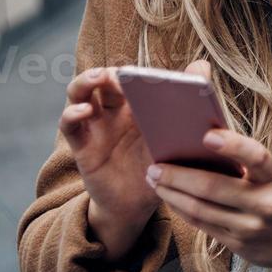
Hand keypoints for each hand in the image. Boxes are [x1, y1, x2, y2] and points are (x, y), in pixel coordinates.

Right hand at [61, 61, 209, 258]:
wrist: (138, 206)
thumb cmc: (162, 168)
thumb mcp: (179, 138)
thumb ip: (190, 104)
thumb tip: (202, 65)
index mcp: (140, 104)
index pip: (133, 77)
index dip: (135, 72)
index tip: (145, 72)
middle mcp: (116, 110)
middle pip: (105, 79)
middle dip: (111, 72)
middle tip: (122, 74)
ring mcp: (97, 125)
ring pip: (81, 93)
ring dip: (85, 81)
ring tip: (99, 78)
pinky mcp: (82, 145)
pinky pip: (70, 125)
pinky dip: (73, 113)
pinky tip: (85, 111)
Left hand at [146, 127, 271, 269]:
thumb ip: (250, 162)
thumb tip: (207, 142)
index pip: (255, 156)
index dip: (231, 145)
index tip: (206, 135)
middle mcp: (265, 202)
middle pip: (212, 188)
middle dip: (177, 176)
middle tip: (155, 167)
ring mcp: (251, 227)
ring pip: (201, 209)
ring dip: (172, 194)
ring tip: (156, 182)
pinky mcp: (240, 244)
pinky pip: (203, 226)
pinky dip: (183, 211)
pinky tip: (172, 201)